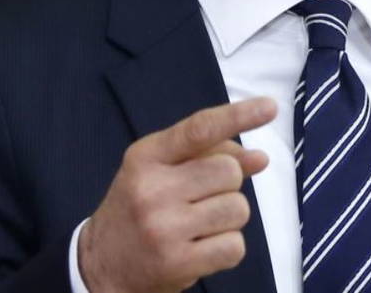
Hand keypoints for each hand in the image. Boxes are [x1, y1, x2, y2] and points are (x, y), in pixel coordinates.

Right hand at [78, 97, 277, 292]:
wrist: (101, 264)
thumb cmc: (140, 208)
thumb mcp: (161, 171)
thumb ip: (210, 156)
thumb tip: (260, 159)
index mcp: (146, 156)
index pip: (199, 129)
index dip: (238, 116)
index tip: (270, 106)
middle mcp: (151, 188)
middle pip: (229, 171)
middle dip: (228, 185)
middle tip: (201, 199)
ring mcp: (163, 228)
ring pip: (237, 209)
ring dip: (229, 218)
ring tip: (198, 226)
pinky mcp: (176, 263)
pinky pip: (234, 246)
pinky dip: (226, 248)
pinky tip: (200, 249)